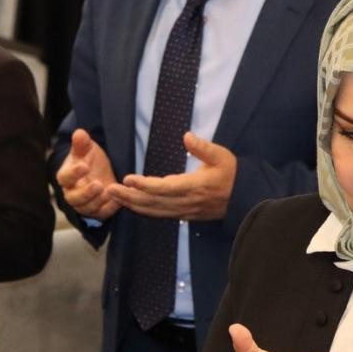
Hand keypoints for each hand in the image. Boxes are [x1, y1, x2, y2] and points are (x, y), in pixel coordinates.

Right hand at [56, 128, 119, 219]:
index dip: (73, 173)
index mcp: (66, 177)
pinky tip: (118, 200)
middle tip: (98, 184)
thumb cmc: (89, 160)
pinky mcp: (97, 211)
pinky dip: (109, 209)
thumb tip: (79, 133)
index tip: (84, 166)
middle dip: (86, 193)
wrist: (101, 172)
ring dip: (98, 201)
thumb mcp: (87, 149)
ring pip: (87, 208)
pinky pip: (101, 214)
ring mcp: (84, 204)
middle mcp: (72, 193)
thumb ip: (82, 143)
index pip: (65, 178)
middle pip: (73, 199)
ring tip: (109, 190)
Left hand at [107, 133, 236, 220]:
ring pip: (153, 211)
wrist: (243, 198)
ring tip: (113, 196)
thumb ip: (203, 147)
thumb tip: (187, 136)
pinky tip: (130, 205)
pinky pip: (159, 215)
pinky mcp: (183, 215)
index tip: (128, 179)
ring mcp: (184, 211)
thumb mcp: (222, 156)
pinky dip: (142, 210)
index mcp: (195, 186)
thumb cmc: (232, 174)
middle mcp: (186, 201)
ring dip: (132, 204)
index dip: (145, 185)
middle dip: (129, 196)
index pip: (165, 188)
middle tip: (109, 189)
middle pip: (153, 202)